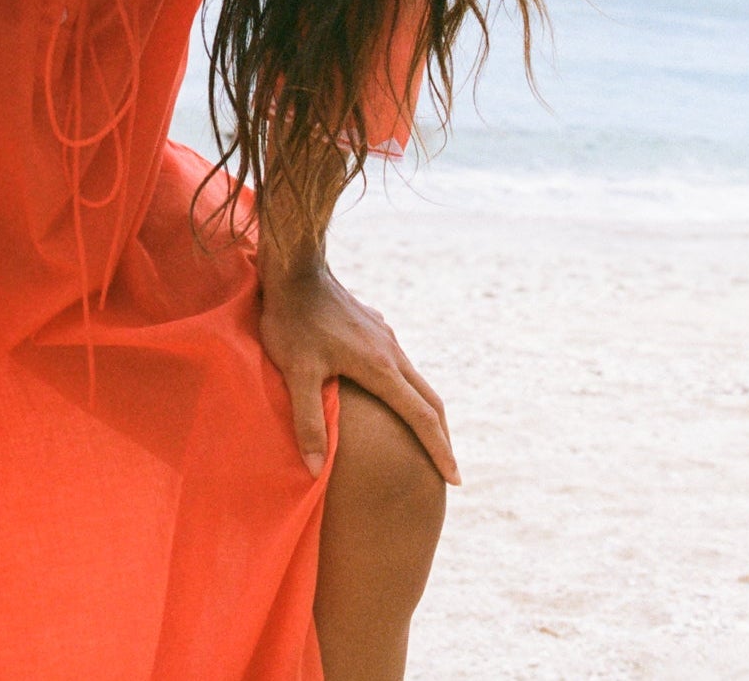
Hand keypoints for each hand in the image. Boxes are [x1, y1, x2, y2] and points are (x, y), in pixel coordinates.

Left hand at [257, 263, 460, 487]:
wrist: (295, 268)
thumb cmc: (292, 321)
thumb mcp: (297, 374)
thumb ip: (308, 422)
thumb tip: (315, 471)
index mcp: (381, 367)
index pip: (421, 417)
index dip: (439, 451)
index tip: (456, 481)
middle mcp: (391, 351)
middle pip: (429, 399)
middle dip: (441, 437)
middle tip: (448, 471)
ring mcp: (384, 335)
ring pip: (415, 379)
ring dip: (425, 411)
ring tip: (424, 438)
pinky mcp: (373, 325)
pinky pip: (399, 363)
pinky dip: (406, 388)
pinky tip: (391, 394)